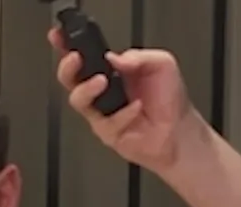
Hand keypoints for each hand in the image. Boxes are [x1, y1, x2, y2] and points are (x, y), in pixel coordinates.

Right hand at [49, 28, 194, 172]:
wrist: (179, 130)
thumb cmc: (169, 100)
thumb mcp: (162, 64)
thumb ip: (138, 57)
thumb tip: (114, 57)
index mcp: (112, 71)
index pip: (84, 56)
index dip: (67, 47)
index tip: (61, 39)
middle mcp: (102, 91)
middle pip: (69, 78)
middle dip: (67, 67)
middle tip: (76, 60)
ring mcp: (101, 113)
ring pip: (79, 101)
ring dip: (87, 89)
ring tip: (102, 81)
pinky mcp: (107, 132)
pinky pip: (106, 122)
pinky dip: (124, 114)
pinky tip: (137, 108)